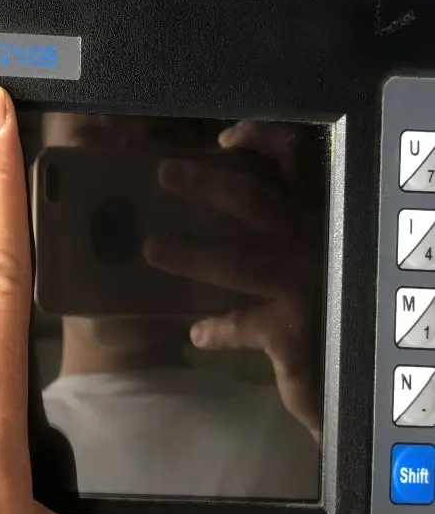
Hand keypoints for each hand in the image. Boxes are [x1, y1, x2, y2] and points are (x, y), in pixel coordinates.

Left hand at [144, 121, 323, 441]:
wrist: (362, 373)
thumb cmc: (335, 305)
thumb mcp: (316, 257)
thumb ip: (282, 231)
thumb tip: (218, 212)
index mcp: (323, 216)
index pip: (299, 161)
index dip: (262, 140)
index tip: (224, 140)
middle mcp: (318, 243)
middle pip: (253, 201)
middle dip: (205, 184)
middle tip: (165, 173)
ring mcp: (306, 287)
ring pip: (236, 261)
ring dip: (189, 254)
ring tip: (152, 248)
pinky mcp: (294, 331)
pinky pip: (242, 325)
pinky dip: (217, 330)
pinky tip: (198, 336)